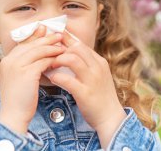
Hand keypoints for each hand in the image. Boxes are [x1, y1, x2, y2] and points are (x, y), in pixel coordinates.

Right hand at [0, 25, 64, 133]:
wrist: (13, 116)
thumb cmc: (19, 99)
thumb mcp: (19, 78)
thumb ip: (26, 64)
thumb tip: (39, 52)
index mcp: (6, 60)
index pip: (23, 43)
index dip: (35, 36)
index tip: (45, 29)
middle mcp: (9, 61)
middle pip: (31, 44)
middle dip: (46, 39)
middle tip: (58, 35)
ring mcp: (17, 66)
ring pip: (38, 51)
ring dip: (52, 48)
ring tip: (63, 46)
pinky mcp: (26, 73)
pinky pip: (43, 62)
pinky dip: (52, 59)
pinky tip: (60, 59)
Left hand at [49, 32, 126, 148]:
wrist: (111, 118)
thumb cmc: (100, 96)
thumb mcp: (97, 75)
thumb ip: (86, 63)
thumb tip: (70, 52)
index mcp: (99, 62)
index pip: (81, 44)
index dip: (65, 41)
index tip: (54, 42)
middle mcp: (97, 67)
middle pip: (76, 47)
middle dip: (60, 49)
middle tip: (50, 56)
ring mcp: (92, 80)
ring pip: (72, 59)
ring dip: (58, 60)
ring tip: (50, 66)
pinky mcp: (85, 93)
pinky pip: (67, 80)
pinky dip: (57, 77)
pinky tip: (52, 78)